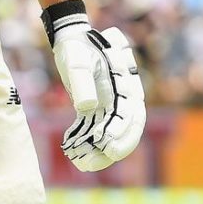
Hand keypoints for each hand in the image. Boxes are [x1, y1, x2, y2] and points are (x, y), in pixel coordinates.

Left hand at [54, 25, 145, 171]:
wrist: (71, 39)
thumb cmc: (77, 48)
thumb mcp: (77, 60)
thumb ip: (83, 81)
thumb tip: (87, 106)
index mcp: (126, 85)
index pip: (131, 114)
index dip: (122, 132)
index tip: (106, 144)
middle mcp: (122, 98)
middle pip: (126, 129)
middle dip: (114, 148)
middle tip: (97, 160)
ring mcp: (110, 105)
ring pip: (110, 133)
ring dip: (99, 151)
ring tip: (83, 164)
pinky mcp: (95, 109)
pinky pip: (95, 130)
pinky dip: (87, 142)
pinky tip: (73, 153)